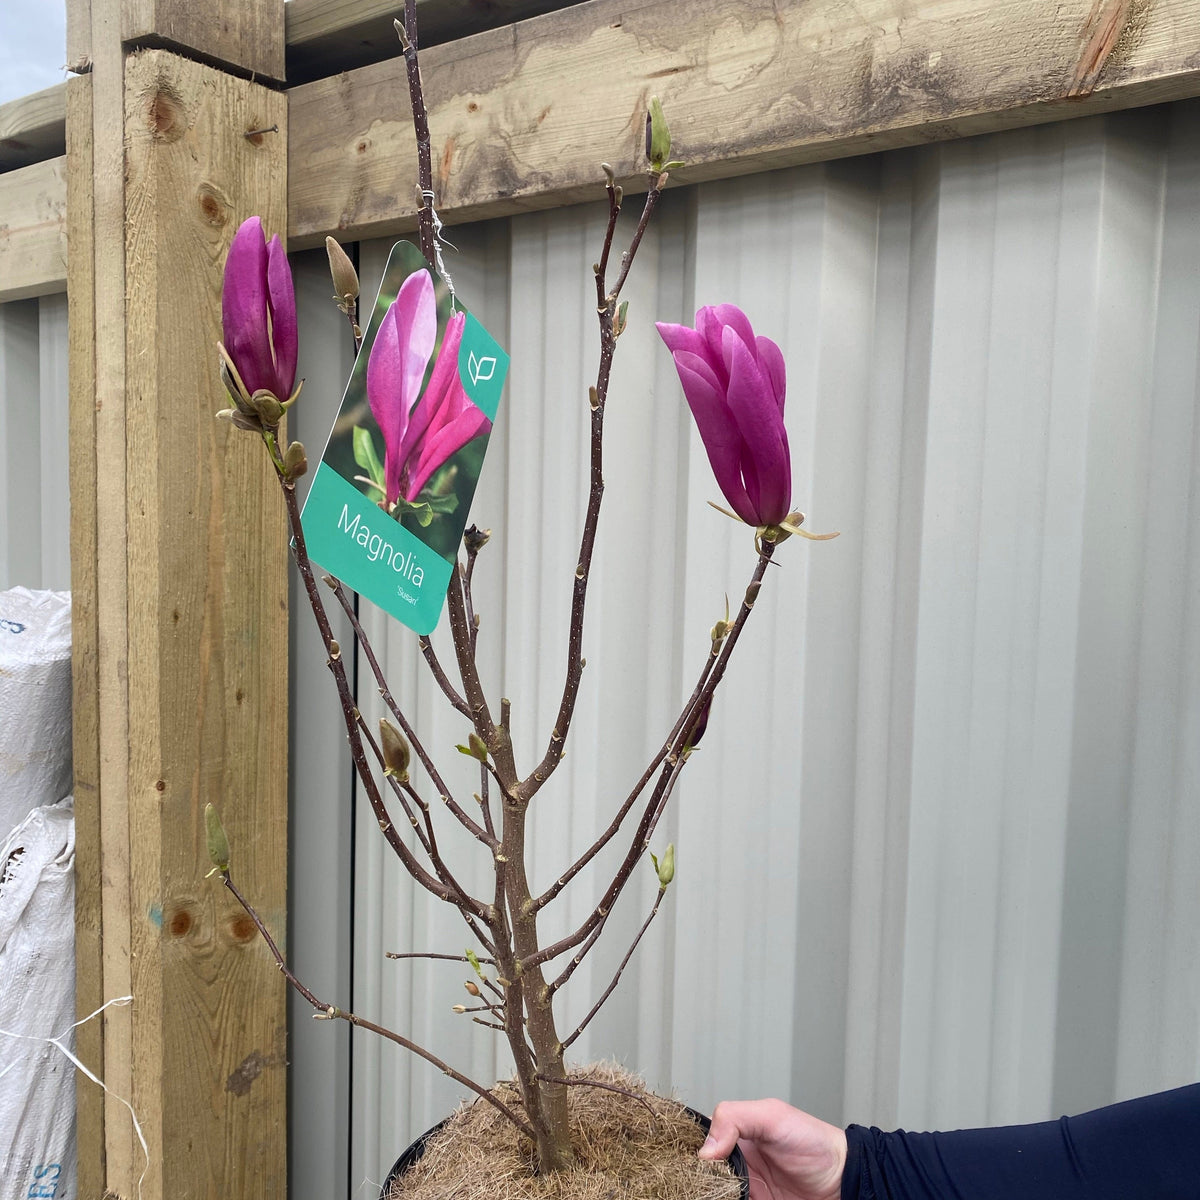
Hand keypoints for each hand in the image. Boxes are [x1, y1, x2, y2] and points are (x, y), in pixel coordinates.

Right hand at [699, 1098, 846, 1199]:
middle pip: (705, 1172)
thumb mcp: (772, 1116)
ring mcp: (748, 1187)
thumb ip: (736, 1119)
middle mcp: (738, 1162)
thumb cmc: (814, 1143)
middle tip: (697, 1183)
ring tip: (711, 1193)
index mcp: (737, 1134)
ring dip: (711, 1193)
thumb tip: (706, 1149)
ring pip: (716, 1191)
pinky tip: (724, 1199)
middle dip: (699, 1179)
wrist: (842, 1181)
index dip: (693, 1150)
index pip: (703, 1141)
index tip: (686, 1160)